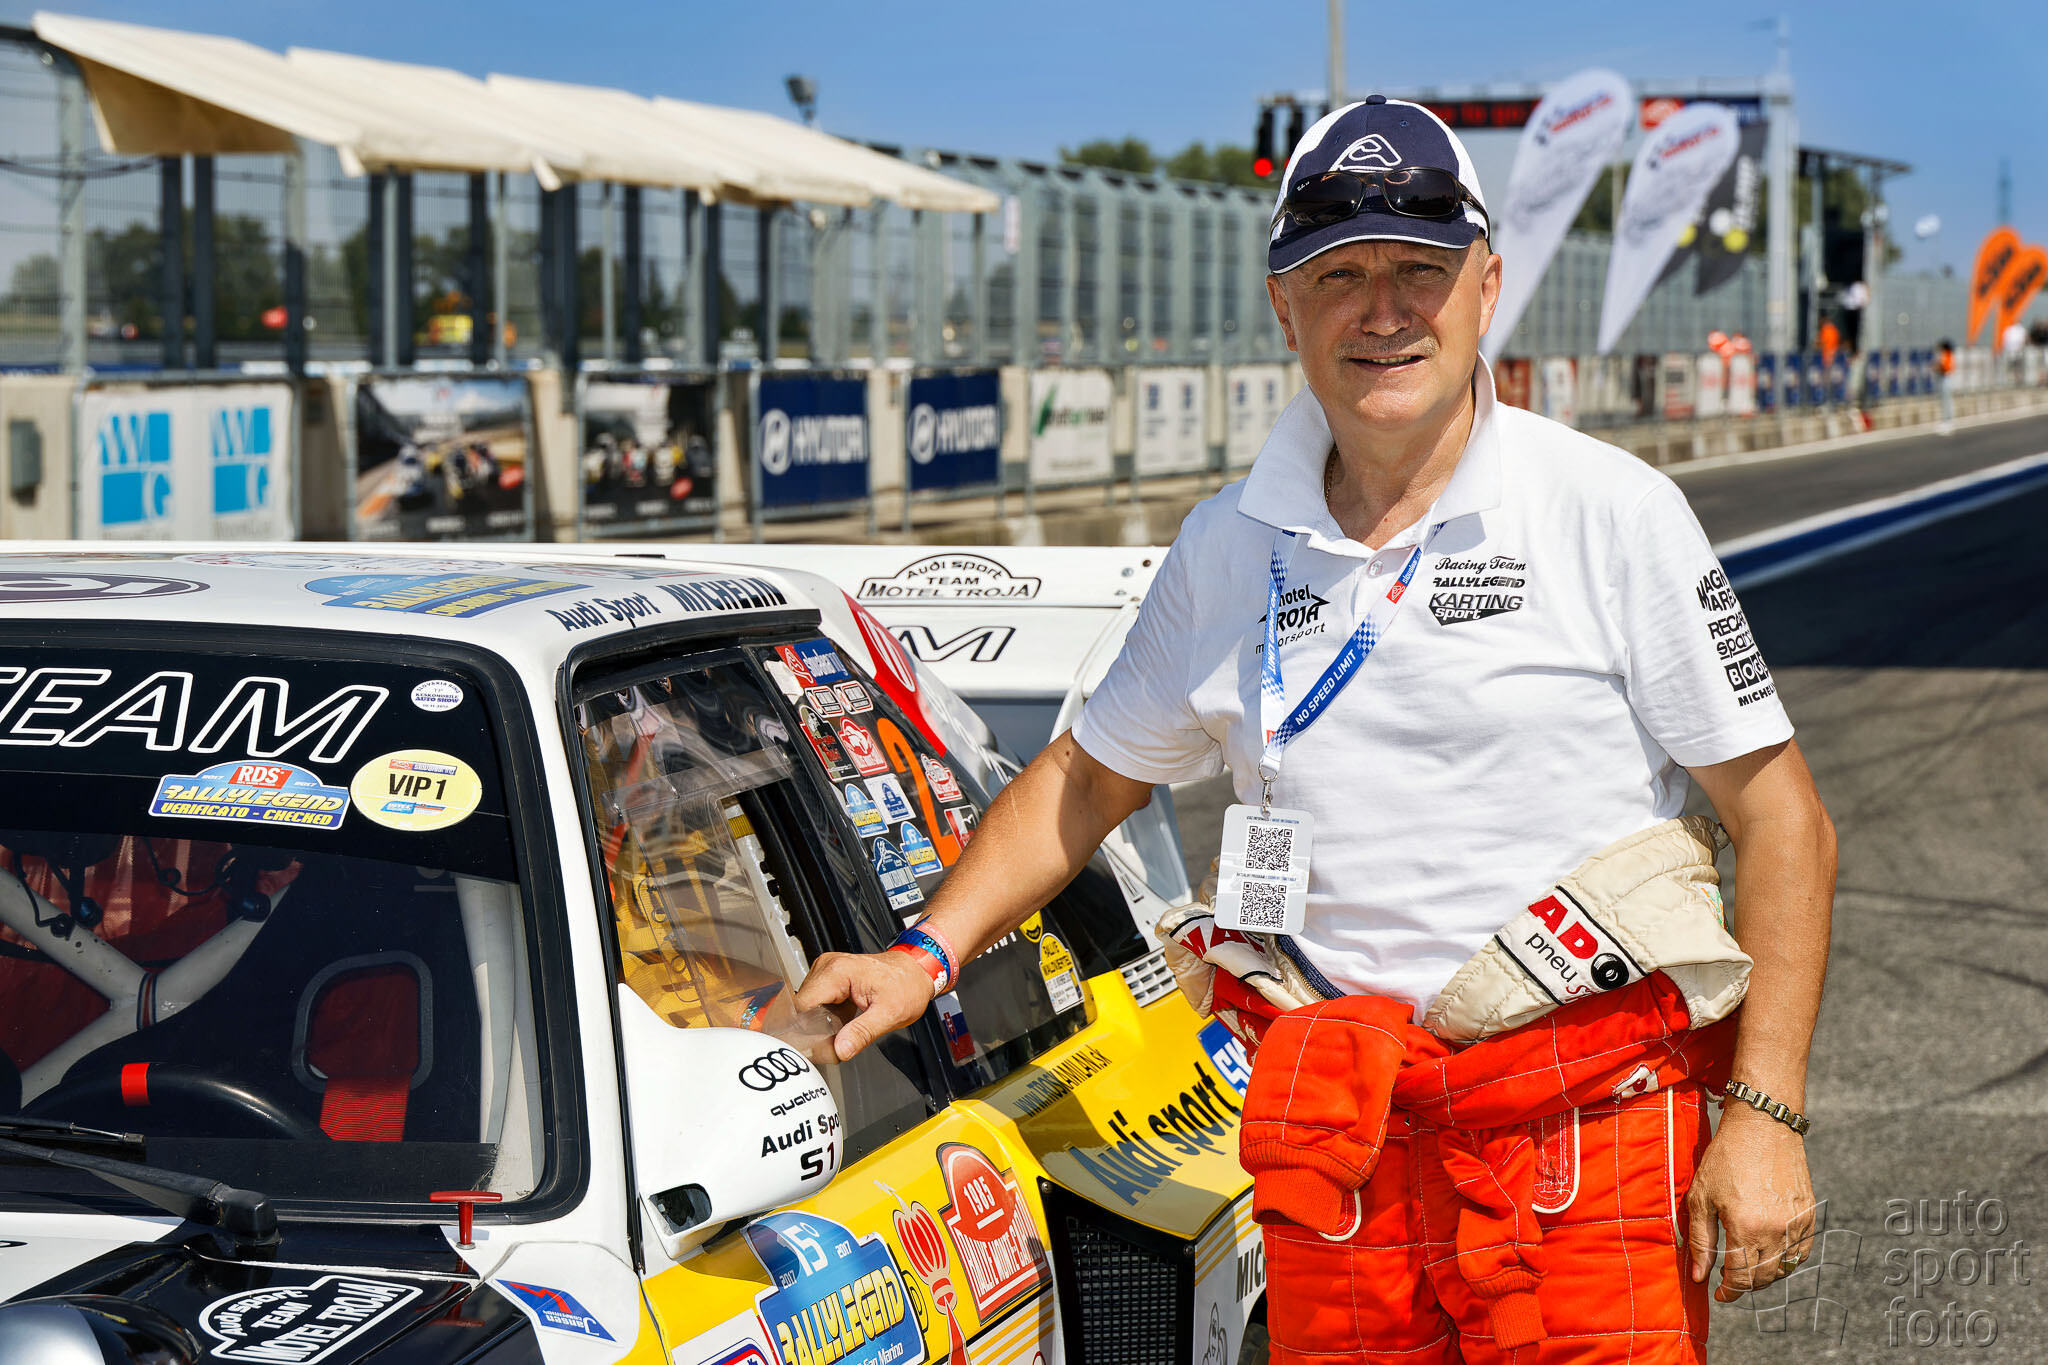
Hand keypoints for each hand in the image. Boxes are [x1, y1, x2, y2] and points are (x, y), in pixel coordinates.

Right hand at [793, 951, 934, 1061]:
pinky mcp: (830, 978)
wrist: (916, 971)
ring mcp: (827, 971)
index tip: (818, 1047)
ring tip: (843, 1029)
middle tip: (836, 1042)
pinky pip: (817, 1003)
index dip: (806, 1030)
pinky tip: (842, 1022)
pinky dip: (826, 1017)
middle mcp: (828, 967)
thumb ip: (862, 1033)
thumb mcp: (889, 1014)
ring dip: (820, 1023)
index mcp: (838, 972)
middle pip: (803, 1007)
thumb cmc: (907, 985)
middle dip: (815, 1029)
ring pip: (808, 1007)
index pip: (802, 1006)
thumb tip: (840, 1050)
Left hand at [1685, 1104, 1817, 1301]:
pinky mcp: (1809, 1215)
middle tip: (1730, 1280)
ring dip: (1766, 1275)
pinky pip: (1802, 1251)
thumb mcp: (1700, 1197)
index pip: (1741, 1278)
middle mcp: (1776, 1230)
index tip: (1719, 1294)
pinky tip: (1771, 1253)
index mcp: (1746, 1228)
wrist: (1763, 1126)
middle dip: (1745, 1285)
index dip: (1729, 1292)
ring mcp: (1797, 1224)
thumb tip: (1699, 1276)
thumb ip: (1700, 1240)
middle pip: (1763, 1277)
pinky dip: (1787, 1260)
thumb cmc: (1725, 1158)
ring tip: (1747, 1266)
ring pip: (1785, 1268)